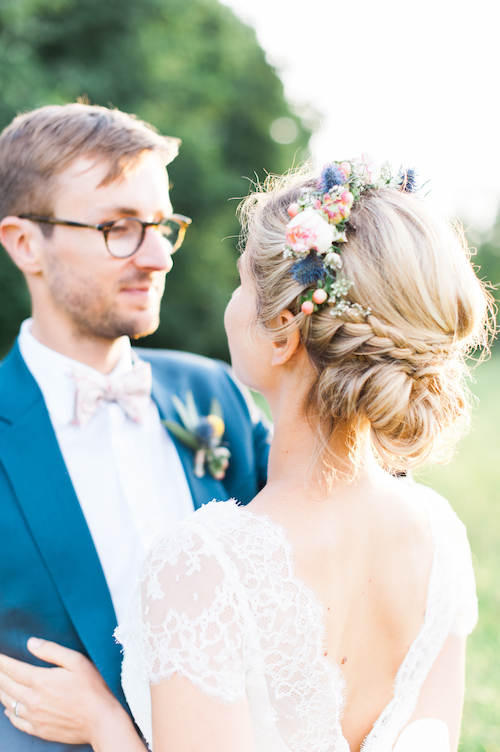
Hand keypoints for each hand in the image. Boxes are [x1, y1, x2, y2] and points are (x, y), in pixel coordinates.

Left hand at [0, 638, 143, 750]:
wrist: (101, 720)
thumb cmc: (92, 688)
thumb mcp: (76, 661)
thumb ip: (52, 651)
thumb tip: (31, 643)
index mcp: (41, 681)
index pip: (13, 669)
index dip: (2, 661)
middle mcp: (33, 700)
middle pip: (7, 685)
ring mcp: (34, 717)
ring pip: (9, 703)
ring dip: (1, 691)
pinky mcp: (39, 730)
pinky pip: (16, 721)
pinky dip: (9, 713)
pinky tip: (7, 709)